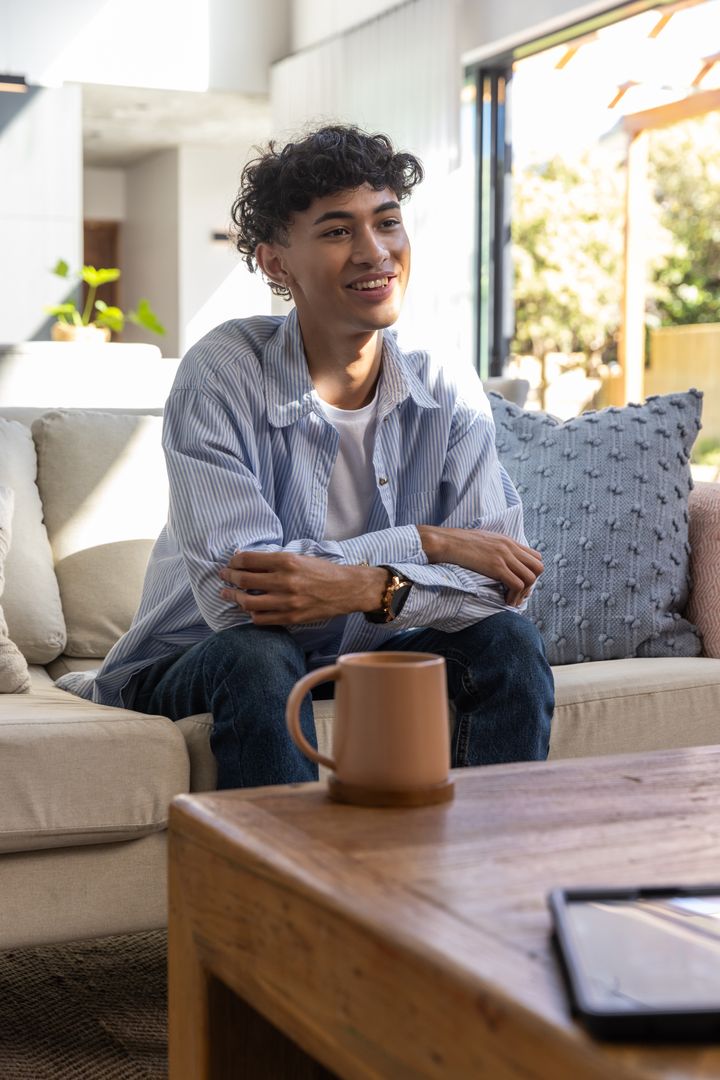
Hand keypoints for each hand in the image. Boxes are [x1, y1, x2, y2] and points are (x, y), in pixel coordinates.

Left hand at [219, 551, 386, 624]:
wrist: (348, 589)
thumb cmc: (324, 571)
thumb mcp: (300, 558)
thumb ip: (275, 561)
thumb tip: (248, 562)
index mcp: (287, 561)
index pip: (248, 560)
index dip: (234, 561)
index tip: (231, 563)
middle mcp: (285, 581)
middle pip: (244, 580)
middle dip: (229, 578)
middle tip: (224, 576)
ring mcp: (287, 602)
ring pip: (248, 602)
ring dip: (234, 597)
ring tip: (229, 594)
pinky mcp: (291, 617)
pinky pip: (261, 619)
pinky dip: (251, 613)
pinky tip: (249, 609)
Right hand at [418, 525, 542, 605]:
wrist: (445, 542)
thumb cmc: (457, 544)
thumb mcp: (483, 541)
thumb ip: (495, 548)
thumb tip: (499, 562)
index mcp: (507, 540)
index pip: (535, 556)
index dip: (531, 572)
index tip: (520, 584)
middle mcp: (510, 547)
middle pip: (538, 567)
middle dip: (532, 583)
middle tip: (518, 594)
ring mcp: (504, 556)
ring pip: (531, 578)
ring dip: (523, 593)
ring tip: (511, 600)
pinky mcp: (496, 566)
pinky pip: (517, 585)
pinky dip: (514, 596)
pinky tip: (505, 601)